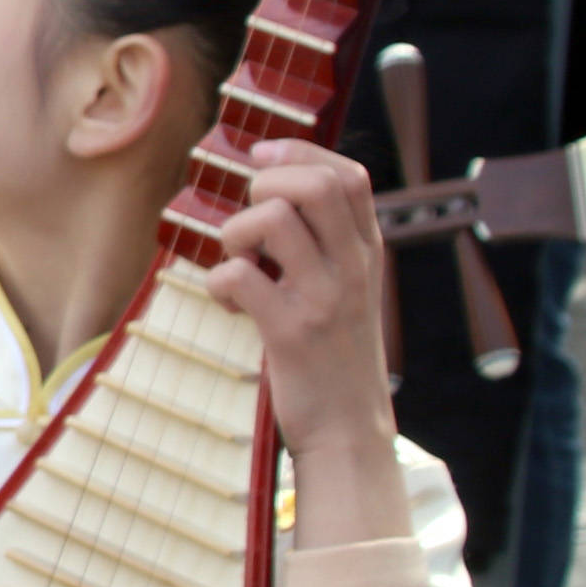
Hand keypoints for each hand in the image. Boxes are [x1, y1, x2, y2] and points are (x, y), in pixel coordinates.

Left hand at [204, 141, 409, 543]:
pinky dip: (218, 283)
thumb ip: (330, 245)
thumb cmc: (337, 357)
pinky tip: (229, 305)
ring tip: (238, 264)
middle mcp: (353, 269)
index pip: (348, 174)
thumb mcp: (352, 293)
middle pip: (315, 184)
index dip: (300, 152)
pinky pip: (238, 276)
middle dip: (266, 184)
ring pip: (272, 218)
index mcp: (367, 254)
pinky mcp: (291, 333)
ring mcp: (325, 300)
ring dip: (235, 234)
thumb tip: (275, 193)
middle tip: (250, 221)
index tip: (262, 158)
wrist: (349, 434)